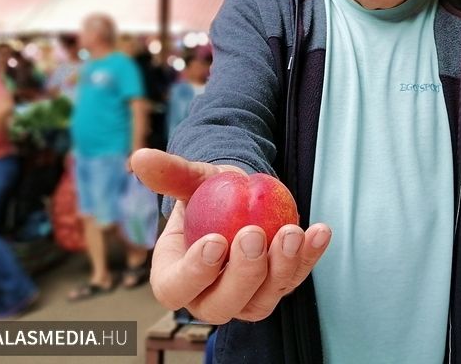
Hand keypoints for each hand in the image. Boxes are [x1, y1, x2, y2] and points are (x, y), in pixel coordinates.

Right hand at [130, 148, 331, 323]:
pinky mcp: (278, 286)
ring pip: (263, 299)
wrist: (239, 197)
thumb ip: (169, 174)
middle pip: (223, 304)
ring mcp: (247, 298)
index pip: (177, 288)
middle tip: (253, 235)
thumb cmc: (207, 193)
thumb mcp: (191, 180)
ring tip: (292, 232)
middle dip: (242, 274)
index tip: (215, 241)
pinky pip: (296, 277)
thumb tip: (139, 158)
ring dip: (282, 268)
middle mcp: (209, 297)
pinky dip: (310, 255)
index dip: (195, 272)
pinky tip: (320, 231)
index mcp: (174, 278)